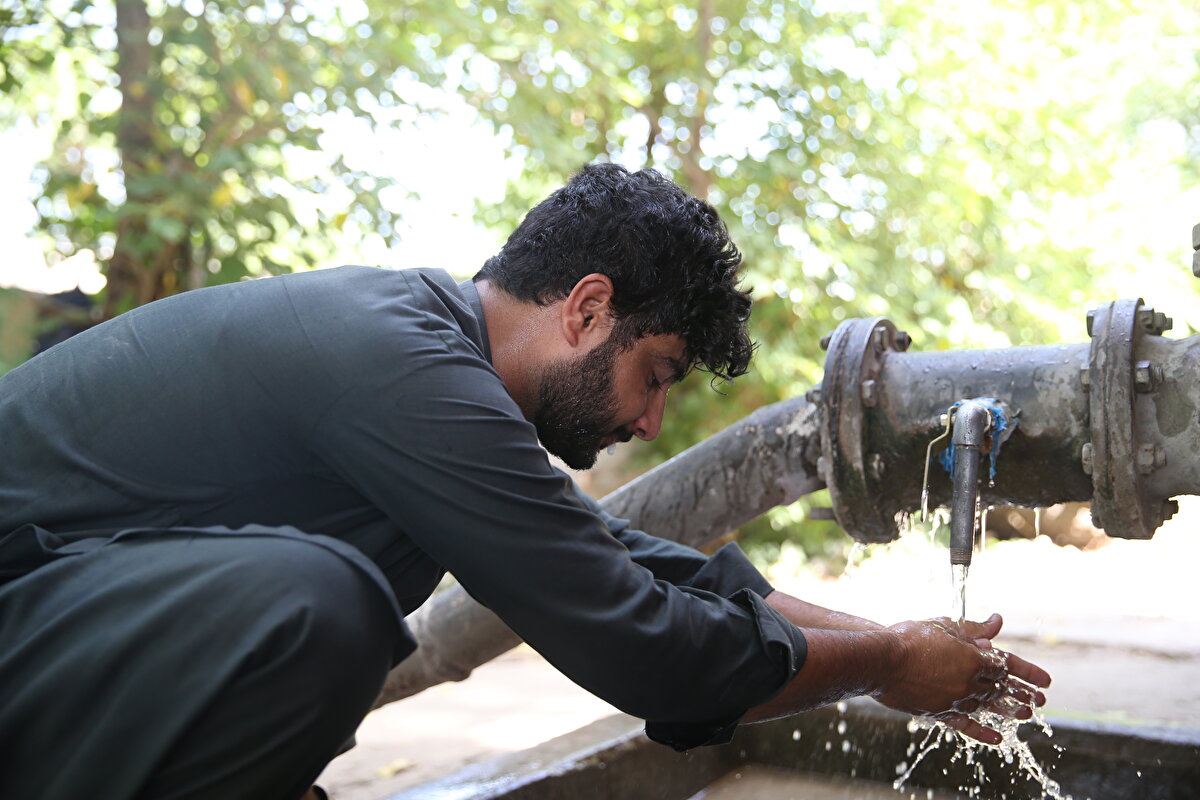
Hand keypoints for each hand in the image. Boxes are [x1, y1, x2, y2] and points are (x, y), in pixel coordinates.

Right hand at [874, 613, 1050, 743]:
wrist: (880, 661)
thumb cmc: (908, 638)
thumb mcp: (943, 626)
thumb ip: (973, 628)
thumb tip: (997, 622)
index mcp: (972, 658)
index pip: (1007, 665)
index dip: (1027, 672)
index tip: (1045, 680)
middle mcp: (969, 682)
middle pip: (1003, 688)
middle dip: (1024, 693)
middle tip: (1041, 700)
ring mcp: (956, 699)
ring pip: (990, 707)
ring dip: (1011, 711)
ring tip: (1028, 715)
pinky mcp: (940, 712)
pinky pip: (966, 725)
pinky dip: (983, 732)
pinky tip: (997, 738)